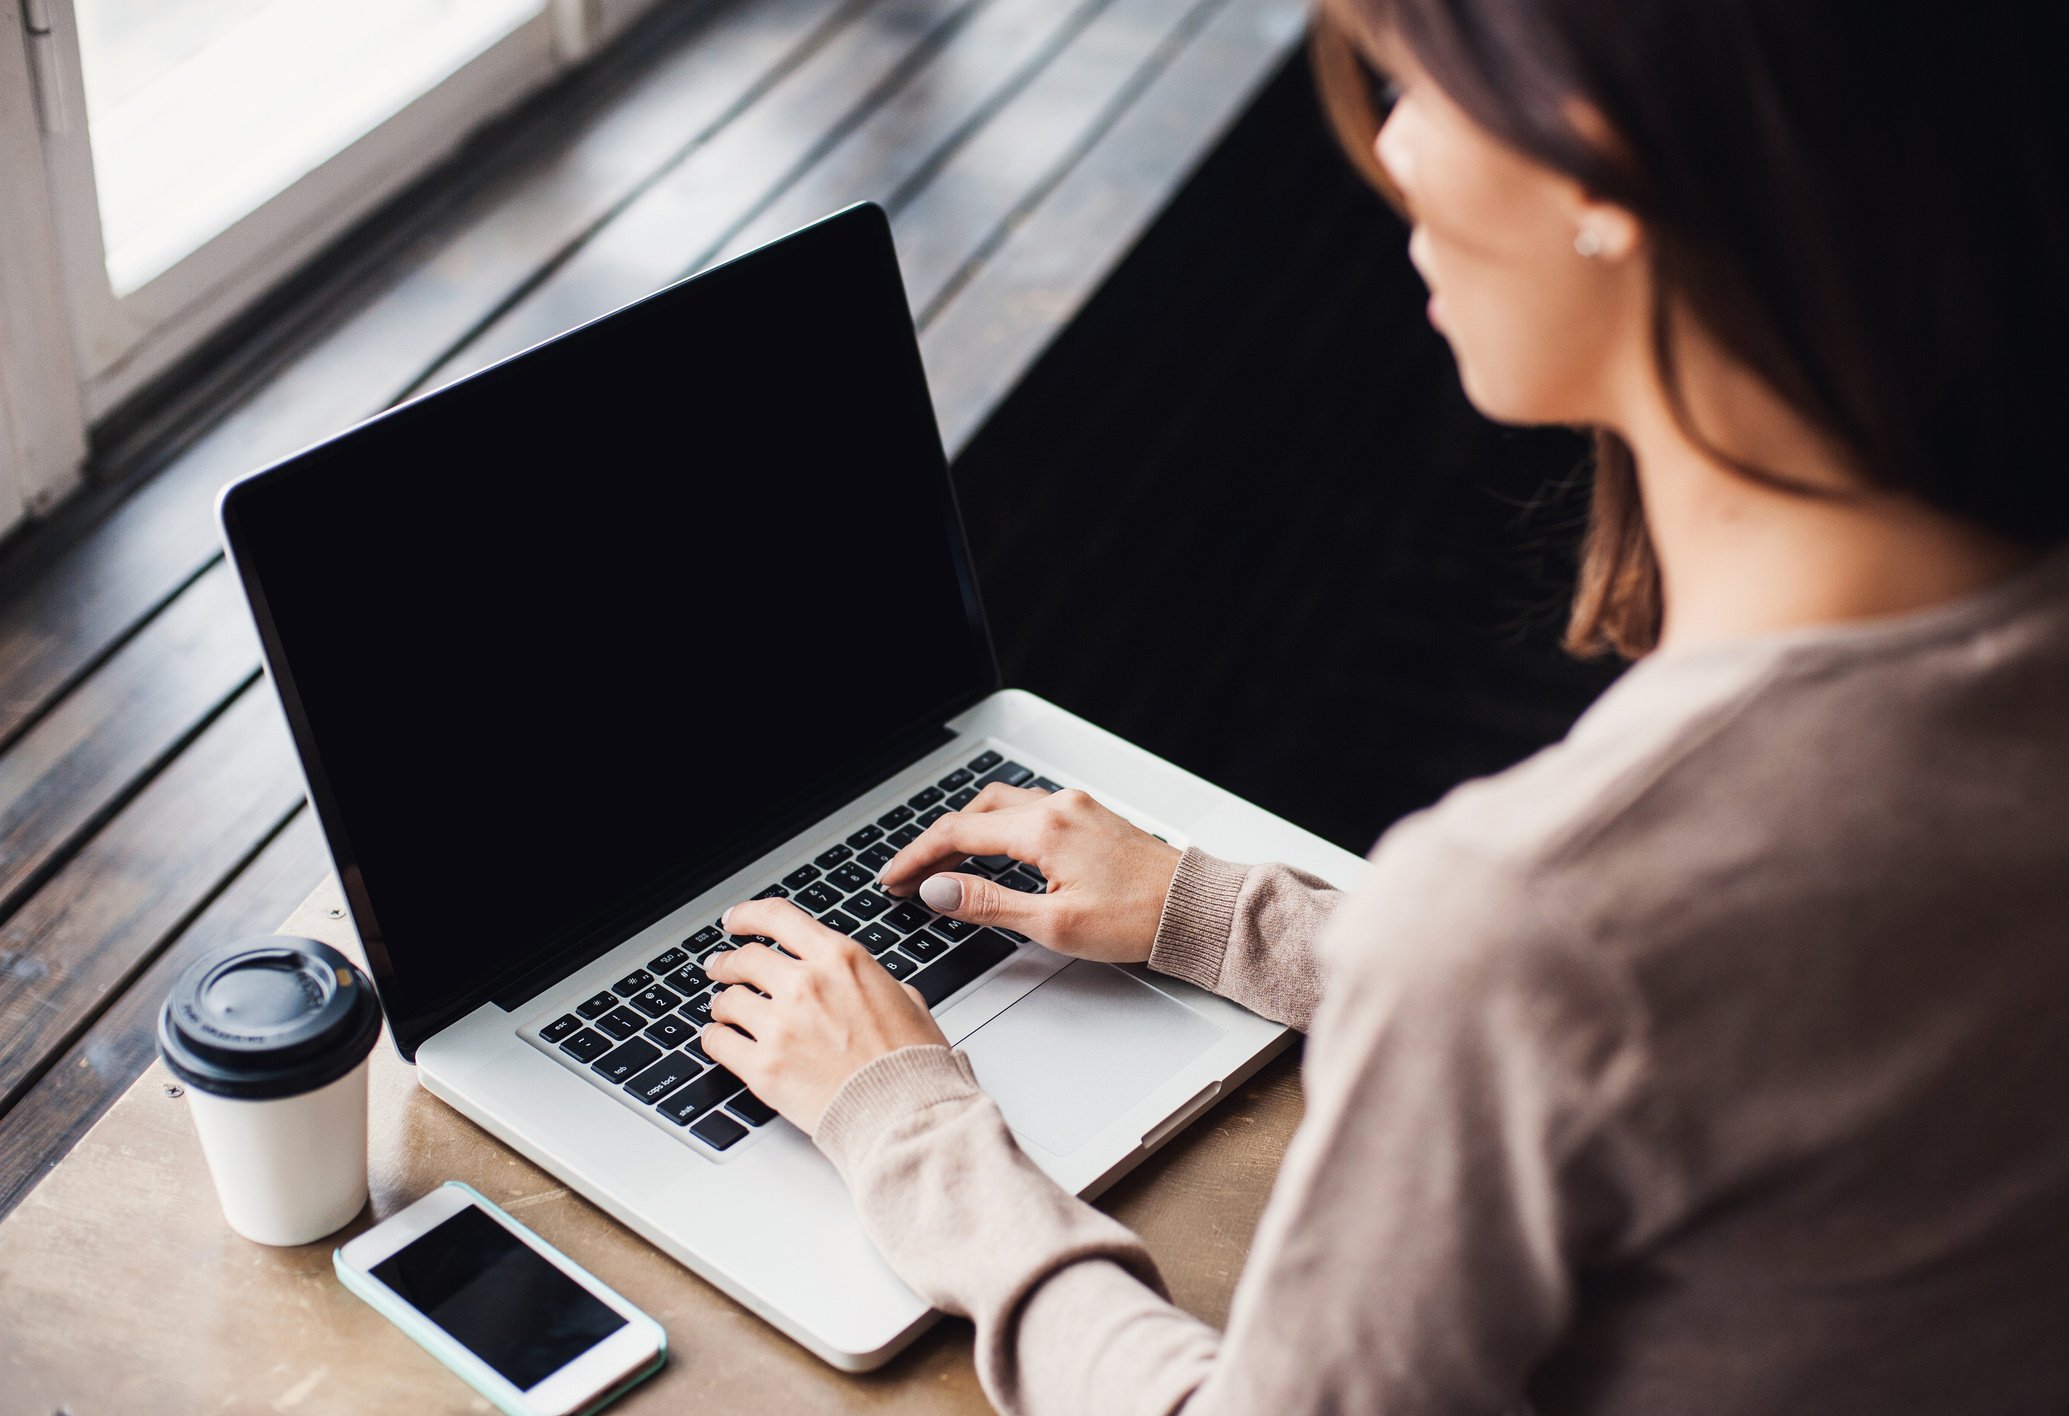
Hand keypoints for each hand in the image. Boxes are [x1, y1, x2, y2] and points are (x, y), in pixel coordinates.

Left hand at [700, 897, 946, 1133]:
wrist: (906, 1112)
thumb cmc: (911, 1061)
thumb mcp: (903, 998)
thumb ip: (867, 980)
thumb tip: (855, 980)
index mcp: (840, 959)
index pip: (778, 917)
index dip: (748, 916)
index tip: (736, 921)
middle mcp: (805, 984)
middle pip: (745, 958)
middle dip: (727, 962)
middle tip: (721, 967)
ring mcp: (780, 1025)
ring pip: (727, 1000)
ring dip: (722, 1003)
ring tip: (724, 1010)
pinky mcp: (763, 1067)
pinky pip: (718, 1042)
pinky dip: (715, 1038)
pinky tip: (720, 1039)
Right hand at [877, 785, 1181, 963]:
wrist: (1194, 910)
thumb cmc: (1137, 919)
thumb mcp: (1052, 924)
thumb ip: (987, 903)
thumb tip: (939, 890)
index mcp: (1043, 829)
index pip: (957, 833)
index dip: (916, 858)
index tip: (893, 880)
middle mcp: (1057, 807)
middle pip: (974, 812)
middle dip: (936, 843)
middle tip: (911, 877)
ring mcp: (1076, 807)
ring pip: (1001, 805)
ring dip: (967, 830)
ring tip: (946, 866)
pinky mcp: (1090, 816)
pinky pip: (1028, 810)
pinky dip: (998, 827)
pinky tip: (995, 851)